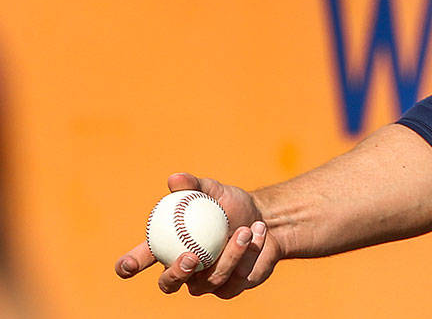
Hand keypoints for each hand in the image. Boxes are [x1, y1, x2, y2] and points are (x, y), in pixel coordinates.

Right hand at [115, 172, 282, 298]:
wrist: (266, 217)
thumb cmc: (232, 205)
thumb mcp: (215, 191)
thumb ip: (194, 186)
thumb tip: (174, 179)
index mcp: (169, 248)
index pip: (141, 260)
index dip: (129, 266)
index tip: (128, 266)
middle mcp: (185, 270)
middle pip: (169, 284)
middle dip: (176, 274)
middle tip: (191, 255)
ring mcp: (207, 282)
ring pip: (210, 280)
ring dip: (229, 255)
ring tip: (245, 231)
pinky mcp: (232, 288)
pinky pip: (237, 279)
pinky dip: (249, 254)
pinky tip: (258, 232)